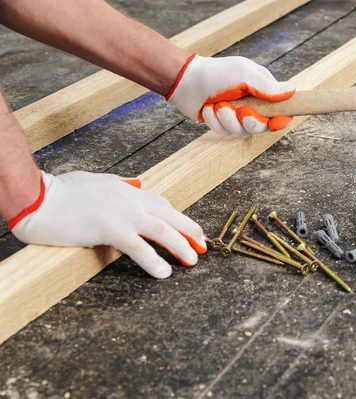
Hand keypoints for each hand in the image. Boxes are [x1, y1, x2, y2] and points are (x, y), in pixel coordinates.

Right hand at [8, 171, 206, 278]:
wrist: (39, 198)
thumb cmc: (61, 192)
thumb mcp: (97, 183)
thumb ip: (118, 187)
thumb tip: (133, 185)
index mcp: (128, 190)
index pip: (162, 204)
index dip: (180, 218)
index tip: (192, 231)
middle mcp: (131, 199)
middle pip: (170, 216)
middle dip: (190, 232)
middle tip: (203, 246)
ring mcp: (123, 214)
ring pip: (162, 230)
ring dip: (181, 246)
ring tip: (192, 261)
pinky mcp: (110, 229)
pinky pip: (139, 248)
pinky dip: (154, 261)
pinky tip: (164, 272)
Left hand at [167, 54, 294, 137]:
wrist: (185, 80)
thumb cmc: (216, 74)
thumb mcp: (244, 75)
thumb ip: (267, 87)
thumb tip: (292, 91)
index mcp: (262, 91)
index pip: (280, 110)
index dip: (281, 119)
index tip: (276, 123)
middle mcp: (253, 104)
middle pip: (262, 127)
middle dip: (251, 122)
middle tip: (242, 112)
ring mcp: (237, 115)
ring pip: (242, 132)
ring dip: (228, 120)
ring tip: (217, 104)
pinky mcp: (223, 123)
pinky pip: (225, 132)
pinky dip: (215, 121)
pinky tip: (208, 109)